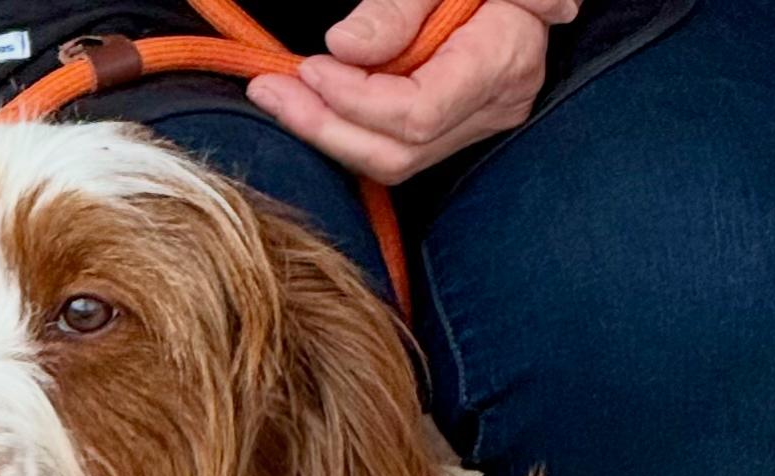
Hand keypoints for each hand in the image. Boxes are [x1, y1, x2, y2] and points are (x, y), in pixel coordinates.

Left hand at [247, 0, 580, 184]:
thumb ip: (398, 6)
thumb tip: (343, 47)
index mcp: (503, 60)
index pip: (418, 113)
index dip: (356, 100)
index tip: (310, 67)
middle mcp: (494, 106)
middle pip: (398, 152)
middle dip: (327, 127)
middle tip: (270, 90)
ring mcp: (474, 123)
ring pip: (390, 160)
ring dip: (327, 131)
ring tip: (277, 94)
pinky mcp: (451, 125)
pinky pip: (389, 146)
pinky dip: (344, 127)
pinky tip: (308, 102)